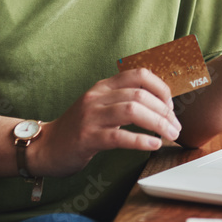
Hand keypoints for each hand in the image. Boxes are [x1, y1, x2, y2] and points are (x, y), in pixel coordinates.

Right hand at [31, 68, 181, 177]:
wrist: (46, 147)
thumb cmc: (78, 129)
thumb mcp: (100, 106)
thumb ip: (123, 100)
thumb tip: (160, 105)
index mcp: (103, 86)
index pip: (139, 75)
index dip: (161, 88)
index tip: (171, 106)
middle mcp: (97, 97)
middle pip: (140, 94)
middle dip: (164, 111)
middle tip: (175, 126)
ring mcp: (91, 116)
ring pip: (132, 110)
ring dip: (158, 123)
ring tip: (170, 134)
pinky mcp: (87, 137)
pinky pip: (119, 136)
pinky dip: (141, 141)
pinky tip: (153, 145)